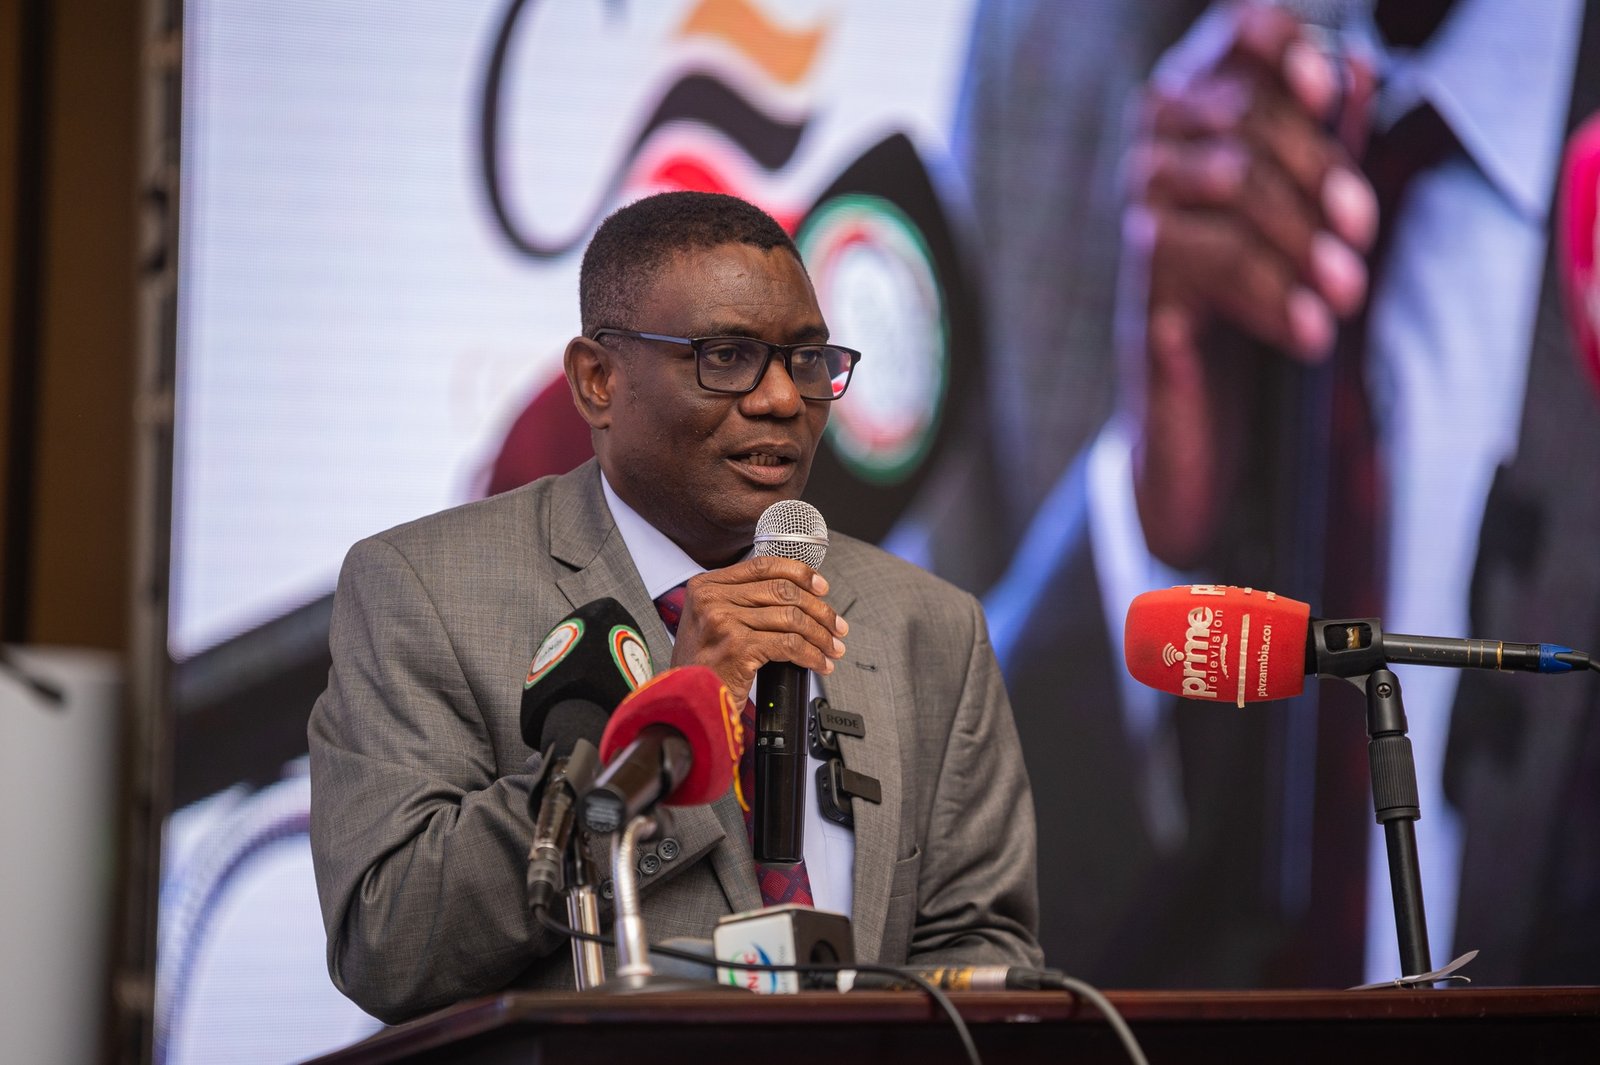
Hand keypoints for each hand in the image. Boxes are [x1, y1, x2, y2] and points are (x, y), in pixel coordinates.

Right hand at [669, 555, 848, 704]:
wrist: (685, 702)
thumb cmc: (702, 667)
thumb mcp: (713, 623)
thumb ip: (743, 603)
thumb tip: (798, 595)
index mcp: (706, 585)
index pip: (763, 565)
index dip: (800, 573)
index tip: (822, 587)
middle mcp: (712, 598)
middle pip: (782, 591)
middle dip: (819, 610)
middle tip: (836, 626)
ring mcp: (723, 620)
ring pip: (791, 618)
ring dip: (820, 635)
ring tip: (832, 649)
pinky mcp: (737, 646)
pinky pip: (789, 645)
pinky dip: (811, 655)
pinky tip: (819, 664)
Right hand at [1124, 4, 1377, 566]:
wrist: (1204, 416)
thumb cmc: (1258, 298)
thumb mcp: (1305, 214)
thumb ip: (1327, 140)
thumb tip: (1360, 65)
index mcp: (1202, 112)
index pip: (1230, 36)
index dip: (1278, 47)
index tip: (1327, 88)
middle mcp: (1155, 150)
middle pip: (1244, 117)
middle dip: (1319, 170)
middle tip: (1362, 234)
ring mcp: (1139, 215)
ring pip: (1232, 182)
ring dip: (1304, 239)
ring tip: (1348, 295)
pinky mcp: (1138, 284)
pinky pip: (1214, 263)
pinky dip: (1276, 297)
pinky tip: (1310, 336)